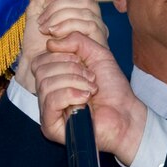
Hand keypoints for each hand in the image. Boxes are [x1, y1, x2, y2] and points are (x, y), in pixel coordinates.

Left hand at [17, 0, 105, 93]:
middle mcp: (93, 18)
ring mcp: (97, 30)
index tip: (45, 8)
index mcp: (81, 9)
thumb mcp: (37, 9)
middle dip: (58, 6)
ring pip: (86, 8)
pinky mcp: (97, 43)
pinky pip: (87, 23)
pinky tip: (55, 37)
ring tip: (46, 31)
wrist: (36, 68)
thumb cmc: (37, 42)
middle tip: (42, 23)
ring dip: (60, 17)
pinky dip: (66, 26)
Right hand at [33, 34, 147, 161]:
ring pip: (45, 84)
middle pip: (40, 70)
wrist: (126, 114)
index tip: (83, 63)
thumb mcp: (96, 53)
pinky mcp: (50, 126)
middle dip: (70, 68)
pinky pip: (50, 101)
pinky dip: (69, 95)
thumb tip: (50, 43)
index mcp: (53, 78)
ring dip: (74, 81)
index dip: (61, 55)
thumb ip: (76, 40)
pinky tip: (85, 99)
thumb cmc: (113, 88)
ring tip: (91, 89)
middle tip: (91, 78)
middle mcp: (47, 94)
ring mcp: (47, 111)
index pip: (40, 60)